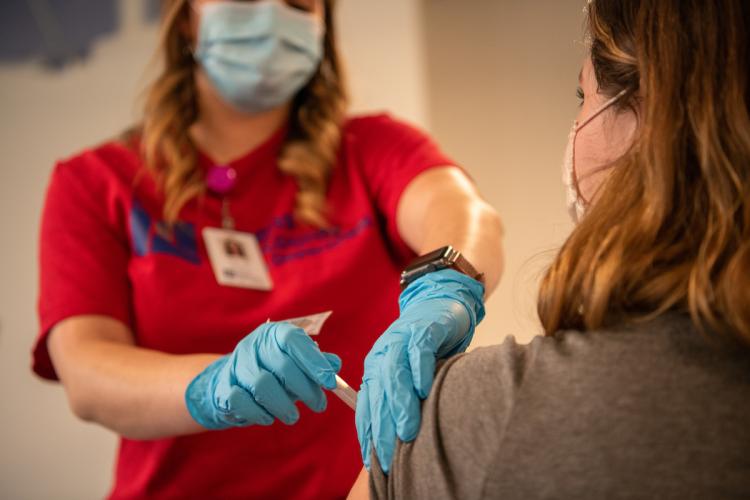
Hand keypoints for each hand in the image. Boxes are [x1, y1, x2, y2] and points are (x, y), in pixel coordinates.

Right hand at [185, 322, 340, 428]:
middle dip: (305, 389)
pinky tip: (269, 418)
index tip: (330, 383)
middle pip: (282, 365)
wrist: (233, 381)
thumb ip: (316, 362)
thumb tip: (335, 364)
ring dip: (283, 405)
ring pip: (262, 385)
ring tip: (293, 416)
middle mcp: (253, 345)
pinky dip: (258, 413)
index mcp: (273, 333)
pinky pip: (240, 401)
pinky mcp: (222, 388)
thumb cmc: (273, 371)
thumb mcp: (296, 362)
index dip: (314, 362)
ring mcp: (236, 366)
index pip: (294, 341)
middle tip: (319, 405)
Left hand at [355, 269, 484, 472]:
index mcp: (376, 368)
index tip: (371, 460)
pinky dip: (420, 370)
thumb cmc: (424, 345)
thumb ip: (399, 398)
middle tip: (387, 455)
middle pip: (378, 393)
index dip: (368, 432)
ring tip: (405, 430)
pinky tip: (423, 389)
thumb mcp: (408, 373)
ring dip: (399, 403)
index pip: (367, 403)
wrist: (440, 302)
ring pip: (395, 374)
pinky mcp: (424, 329)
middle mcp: (384, 354)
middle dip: (381, 426)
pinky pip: (419, 351)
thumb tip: (396, 438)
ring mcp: (403, 340)